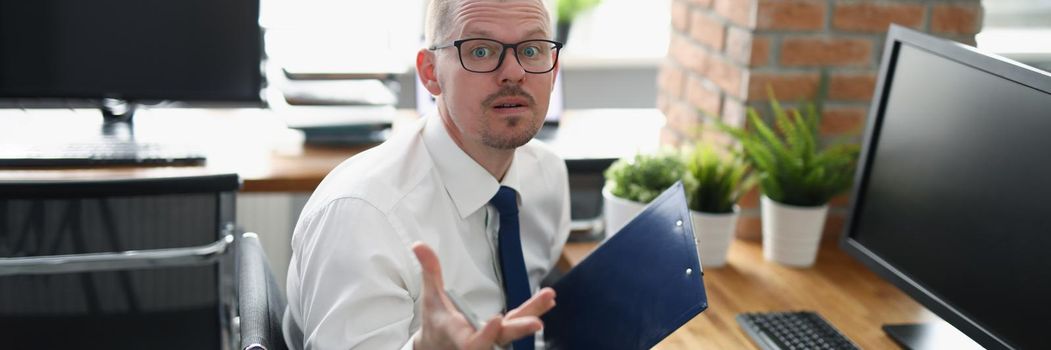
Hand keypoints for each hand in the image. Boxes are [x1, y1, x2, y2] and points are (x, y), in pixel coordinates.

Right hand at [411, 242, 555, 349]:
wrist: (439, 345)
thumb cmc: (437, 321)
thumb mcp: (431, 297)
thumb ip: (430, 271)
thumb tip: (419, 245)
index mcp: (458, 334)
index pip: (473, 341)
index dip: (486, 334)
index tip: (497, 320)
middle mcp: (478, 340)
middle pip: (502, 338)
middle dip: (519, 330)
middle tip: (536, 323)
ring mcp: (493, 338)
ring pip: (515, 330)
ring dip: (533, 314)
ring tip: (549, 297)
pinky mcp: (503, 333)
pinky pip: (519, 324)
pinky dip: (533, 312)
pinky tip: (548, 301)